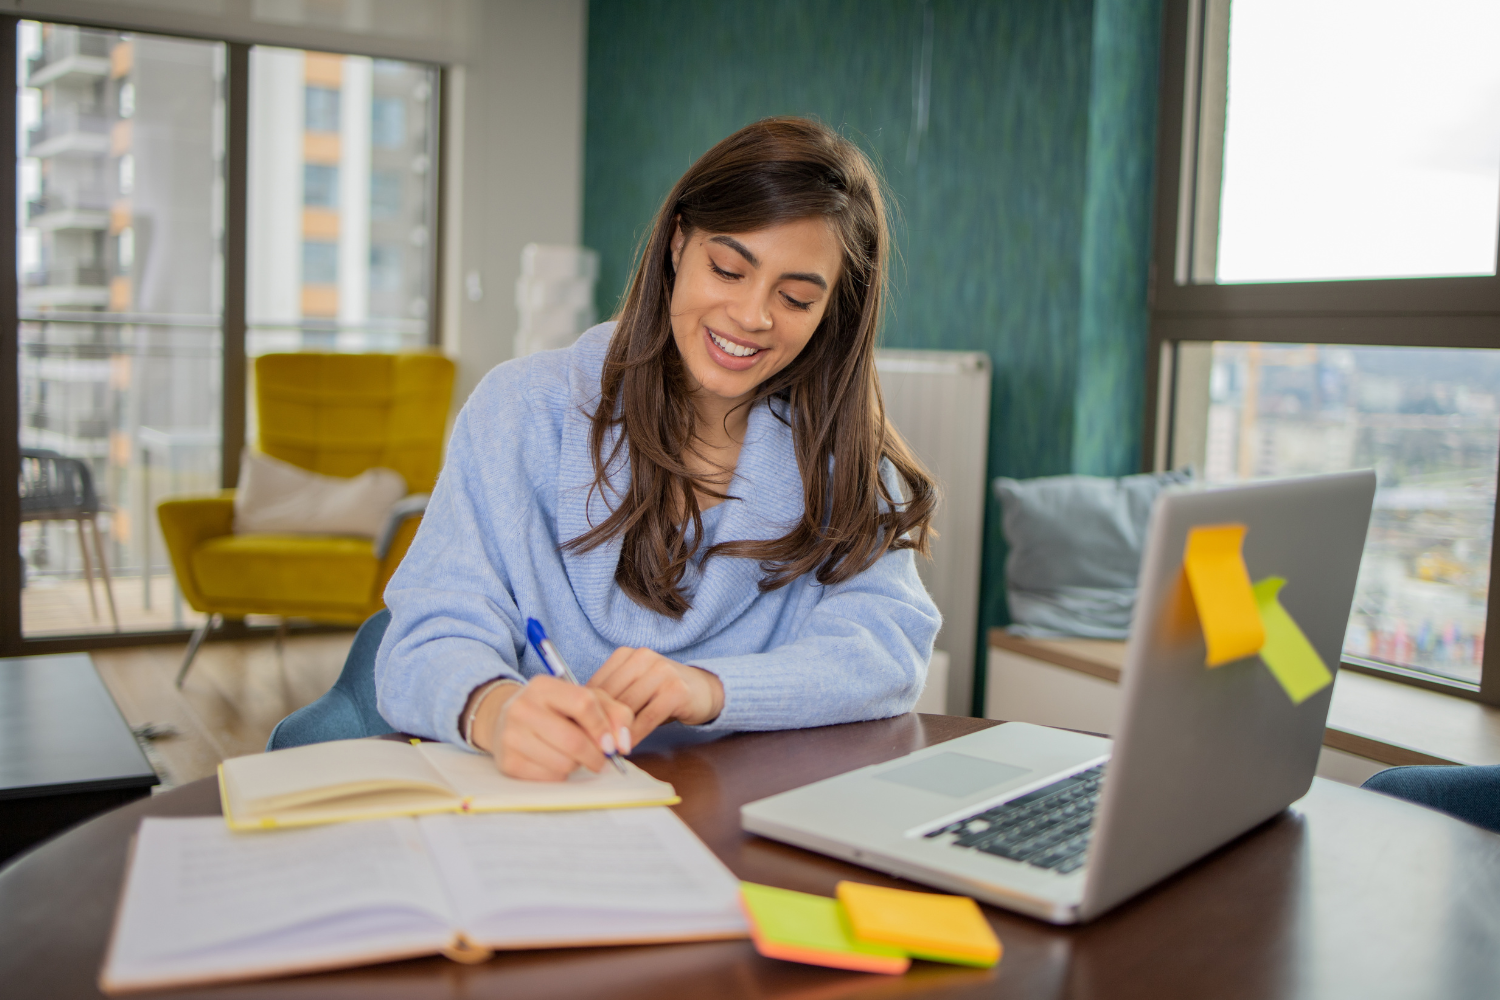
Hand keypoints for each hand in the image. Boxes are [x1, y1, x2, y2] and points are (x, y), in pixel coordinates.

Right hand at [465, 676, 634, 780]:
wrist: (505, 722)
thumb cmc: (555, 711)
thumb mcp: (584, 700)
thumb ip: (614, 713)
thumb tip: (623, 744)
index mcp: (543, 686)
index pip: (583, 703)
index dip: (603, 727)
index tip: (612, 744)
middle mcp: (522, 708)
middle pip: (574, 741)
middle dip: (596, 756)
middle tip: (601, 760)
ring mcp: (511, 736)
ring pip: (563, 764)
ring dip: (577, 765)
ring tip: (572, 756)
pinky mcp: (508, 763)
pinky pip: (549, 778)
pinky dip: (560, 775)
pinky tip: (555, 763)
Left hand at [587, 647, 724, 744]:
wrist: (704, 689)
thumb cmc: (661, 693)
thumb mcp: (633, 688)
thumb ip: (611, 697)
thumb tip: (577, 720)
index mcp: (626, 654)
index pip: (597, 684)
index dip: (586, 711)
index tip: (577, 732)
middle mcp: (643, 657)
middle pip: (611, 696)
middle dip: (599, 724)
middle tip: (588, 746)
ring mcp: (662, 671)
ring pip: (627, 708)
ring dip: (615, 732)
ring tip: (606, 750)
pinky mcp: (676, 690)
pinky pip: (647, 718)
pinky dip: (634, 735)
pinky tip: (627, 747)